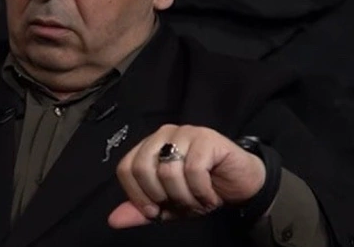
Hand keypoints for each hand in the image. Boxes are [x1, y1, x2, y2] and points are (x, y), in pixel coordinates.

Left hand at [109, 124, 265, 227]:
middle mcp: (163, 135)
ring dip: (184, 197)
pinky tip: (210, 195)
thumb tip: (113, 220)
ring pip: (168, 171)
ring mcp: (185, 132)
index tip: (154, 212)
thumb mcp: (167, 206)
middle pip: (142, 168)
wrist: (240, 185)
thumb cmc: (200, 191)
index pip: (126, 168)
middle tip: (181, 205)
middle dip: (161, 196)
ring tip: (198, 200)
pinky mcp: (207, 137)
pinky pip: (194, 170)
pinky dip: (201, 191)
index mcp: (148, 147)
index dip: (137, 195)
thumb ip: (141, 211)